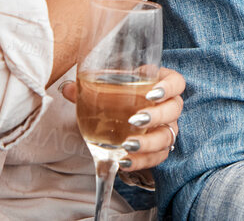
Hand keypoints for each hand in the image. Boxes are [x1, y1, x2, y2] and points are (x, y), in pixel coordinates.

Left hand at [61, 67, 186, 172]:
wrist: (122, 114)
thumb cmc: (119, 95)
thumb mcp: (106, 88)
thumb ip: (88, 88)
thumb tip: (66, 89)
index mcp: (161, 84)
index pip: (177, 82)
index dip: (168, 87)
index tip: (151, 94)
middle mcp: (169, 106)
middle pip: (174, 110)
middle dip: (157, 116)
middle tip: (135, 120)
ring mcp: (166, 128)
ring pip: (168, 136)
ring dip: (149, 142)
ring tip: (127, 146)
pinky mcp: (159, 148)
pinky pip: (158, 157)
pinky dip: (142, 161)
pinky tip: (124, 161)